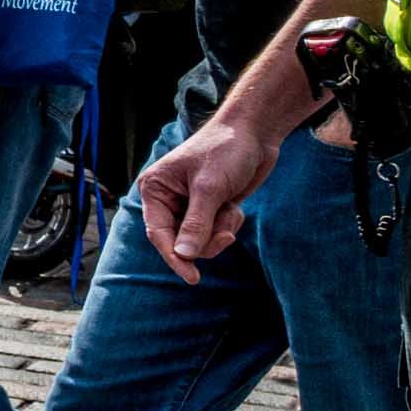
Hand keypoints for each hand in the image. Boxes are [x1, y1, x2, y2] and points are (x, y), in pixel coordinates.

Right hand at [137, 107, 282, 276]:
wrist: (255, 133)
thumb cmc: (226, 150)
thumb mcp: (210, 188)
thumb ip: (196, 224)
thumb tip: (183, 255)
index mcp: (155, 189)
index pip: (158, 233)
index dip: (174, 257)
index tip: (192, 277)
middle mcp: (168, 199)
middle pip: (181, 241)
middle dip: (206, 240)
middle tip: (226, 235)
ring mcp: (190, 204)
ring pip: (201, 239)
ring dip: (220, 231)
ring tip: (231, 211)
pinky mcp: (210, 207)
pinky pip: (216, 231)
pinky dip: (229, 224)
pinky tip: (234, 206)